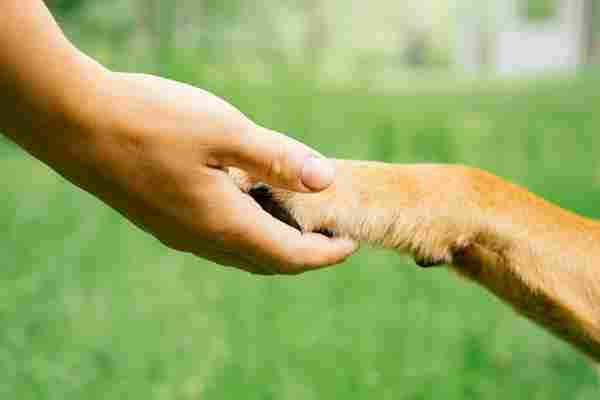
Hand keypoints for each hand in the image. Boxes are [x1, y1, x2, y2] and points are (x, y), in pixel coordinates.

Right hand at [48, 72, 355, 274]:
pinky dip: (246, 230)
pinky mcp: (163, 218)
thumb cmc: (151, 122)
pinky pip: (217, 238)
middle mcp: (202, 238)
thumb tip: (327, 179)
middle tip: (329, 237)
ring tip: (296, 219)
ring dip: (274, 243)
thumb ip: (278, 158)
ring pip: (241, 251)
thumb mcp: (224, 131)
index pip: (290, 255)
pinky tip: (249, 200)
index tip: (350, 245)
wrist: (75, 124)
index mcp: (224, 223)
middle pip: (267, 260)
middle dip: (304, 254)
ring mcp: (179, 232)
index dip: (325, 254)